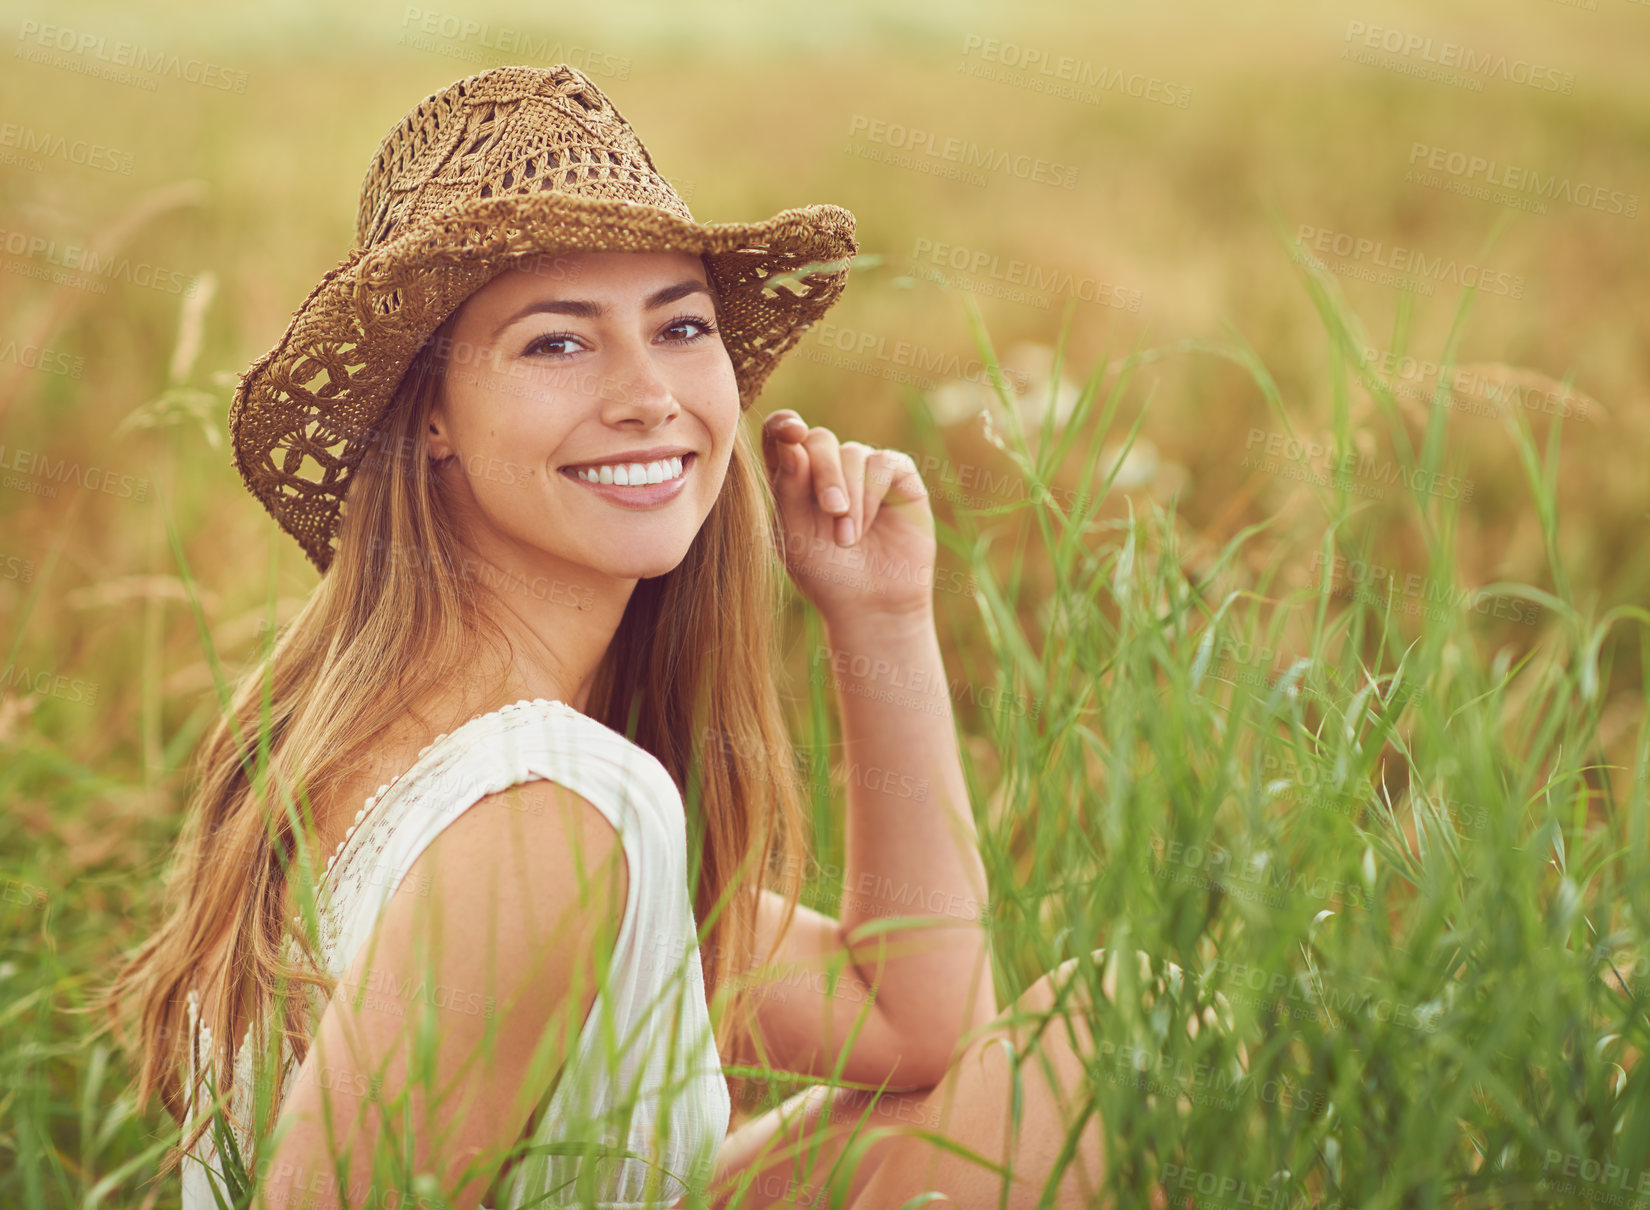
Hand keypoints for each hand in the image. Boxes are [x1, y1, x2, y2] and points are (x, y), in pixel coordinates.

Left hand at [760, 410, 936, 623]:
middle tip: (831, 510)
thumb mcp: (795, 537)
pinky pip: (884, 463)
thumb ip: (788, 489)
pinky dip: (873, 493)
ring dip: (851, 496)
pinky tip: (865, 526)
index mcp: (793, 478)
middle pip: (819, 440)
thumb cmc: (826, 575)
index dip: (783, 425)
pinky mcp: (899, 478)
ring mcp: (865, 472)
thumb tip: (791, 441)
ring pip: (853, 452)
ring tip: (847, 538)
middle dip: (824, 473)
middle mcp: (829, 469)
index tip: (790, 432)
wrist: (872, 605)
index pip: (781, 435)